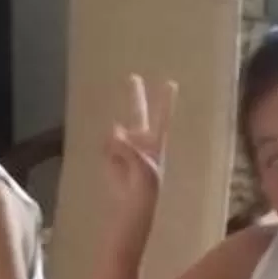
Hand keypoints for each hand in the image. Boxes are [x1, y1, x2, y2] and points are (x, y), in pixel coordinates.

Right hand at [106, 74, 174, 211]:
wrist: (133, 201)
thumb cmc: (145, 184)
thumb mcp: (143, 165)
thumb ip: (129, 146)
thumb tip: (114, 132)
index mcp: (156, 142)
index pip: (162, 118)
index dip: (166, 101)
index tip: (171, 83)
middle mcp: (141, 139)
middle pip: (138, 111)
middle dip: (135, 95)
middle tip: (133, 77)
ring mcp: (126, 145)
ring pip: (115, 133)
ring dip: (116, 144)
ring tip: (125, 163)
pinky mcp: (112, 154)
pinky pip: (106, 146)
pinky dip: (108, 154)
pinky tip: (115, 166)